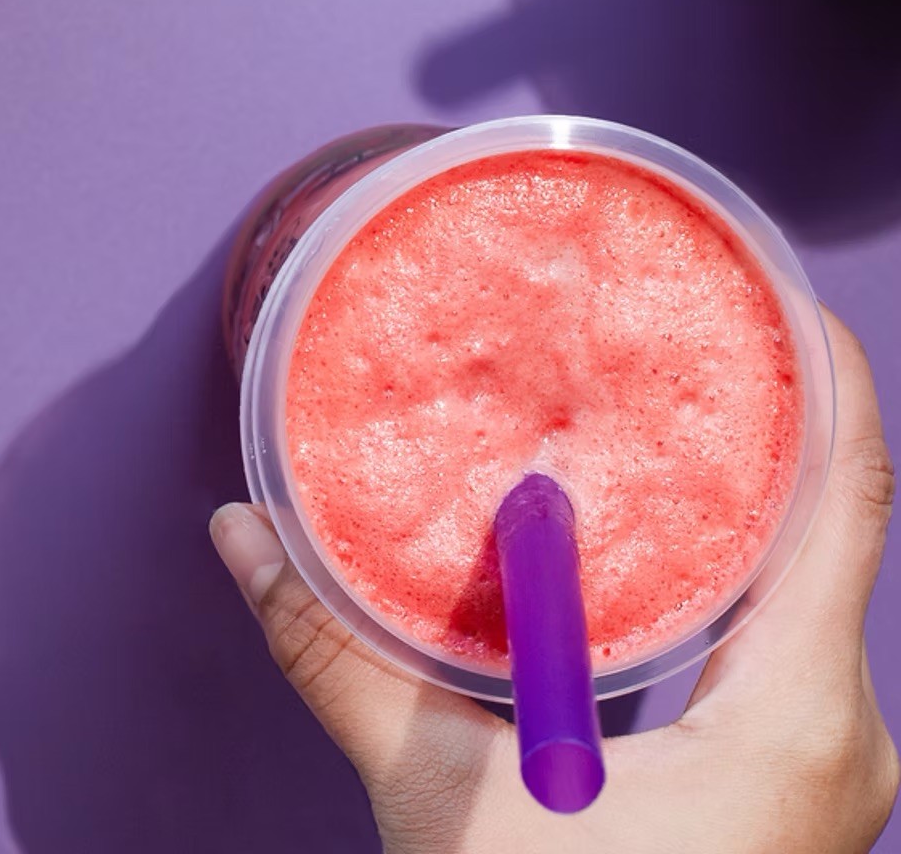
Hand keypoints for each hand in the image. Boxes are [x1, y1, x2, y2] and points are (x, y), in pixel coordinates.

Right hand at [212, 306, 898, 853]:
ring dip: (745, 487)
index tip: (769, 278)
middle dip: (764, 407)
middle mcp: (842, 734)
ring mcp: (826, 772)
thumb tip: (240, 533)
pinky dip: (730, 563)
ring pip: (809, 585)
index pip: (849, 496)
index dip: (826, 369)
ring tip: (656, 399)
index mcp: (795, 717)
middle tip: (673, 314)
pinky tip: (652, 536)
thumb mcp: (440, 803)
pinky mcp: (790, 798)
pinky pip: (784, 639)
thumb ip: (335, 655)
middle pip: (833, 524)